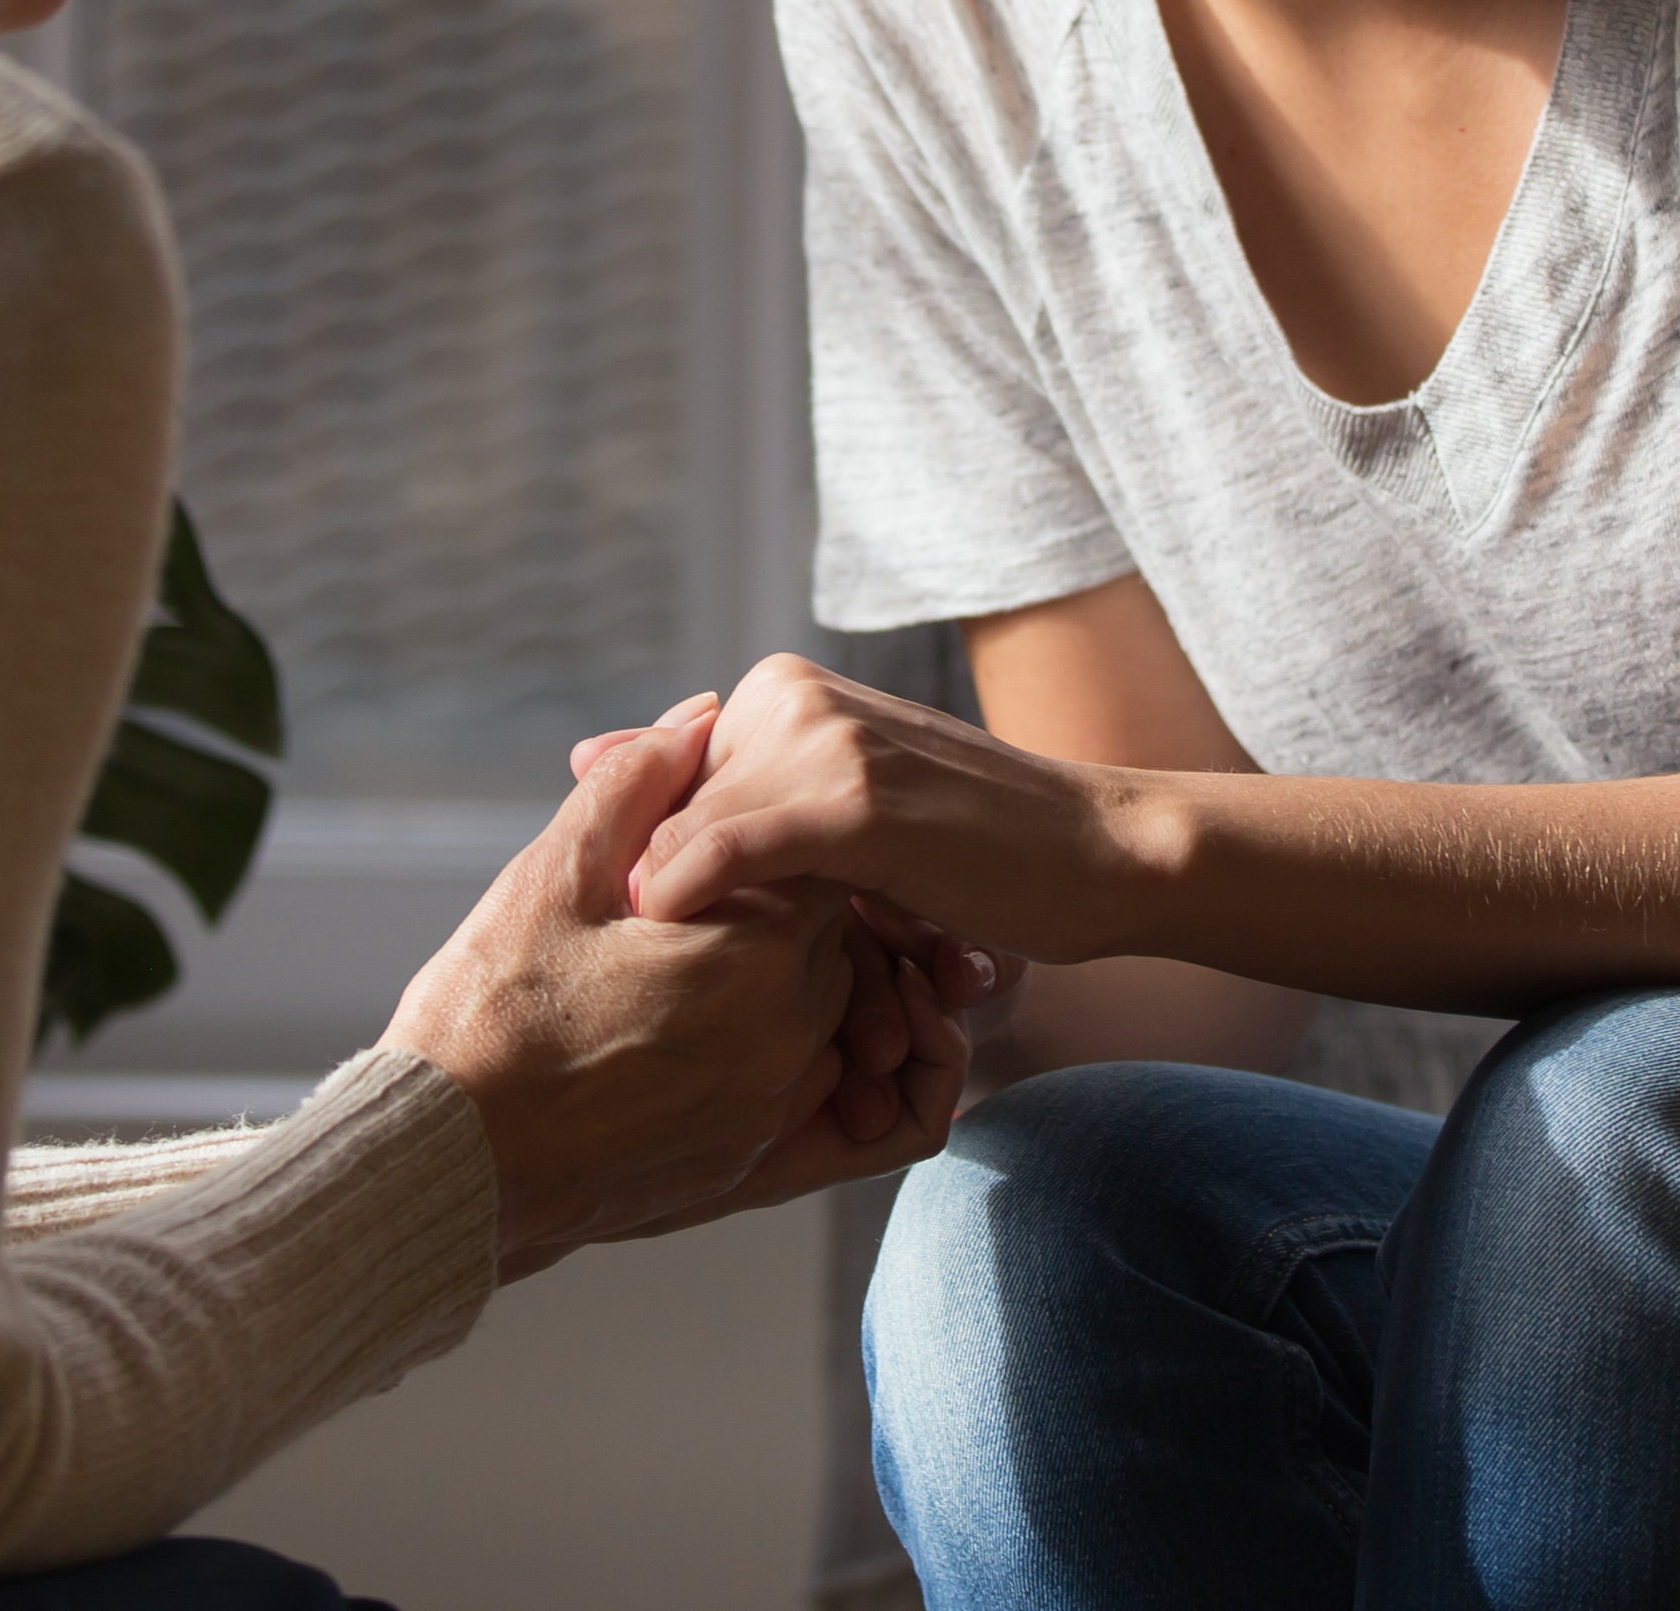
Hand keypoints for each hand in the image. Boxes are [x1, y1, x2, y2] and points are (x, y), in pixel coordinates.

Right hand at [382, 700, 958, 1278]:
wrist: (442, 1164)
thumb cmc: (488, 1017)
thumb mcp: (553, 877)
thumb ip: (640, 787)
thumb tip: (702, 720)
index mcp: (758, 957)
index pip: (824, 858)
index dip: (770, 832)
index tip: (713, 834)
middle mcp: (792, 1040)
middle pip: (837, 938)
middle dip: (780, 904)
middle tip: (695, 896)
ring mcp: (776, 1113)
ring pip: (832, 1017)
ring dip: (788, 981)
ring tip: (692, 965)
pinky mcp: (751, 1171)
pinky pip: (823, 1102)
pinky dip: (797, 1061)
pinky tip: (722, 1038)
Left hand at [624, 654, 1137, 962]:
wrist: (1097, 856)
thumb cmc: (967, 850)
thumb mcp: (833, 808)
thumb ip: (715, 781)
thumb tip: (582, 753)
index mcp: (779, 692)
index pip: (661, 785)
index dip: (646, 868)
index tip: (639, 942)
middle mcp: (792, 698)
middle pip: (667, 813)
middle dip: (660, 903)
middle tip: (657, 979)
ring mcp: (825, 742)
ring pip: (687, 832)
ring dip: (683, 923)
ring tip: (700, 988)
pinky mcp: (856, 800)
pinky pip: (730, 845)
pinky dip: (688, 887)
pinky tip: (665, 926)